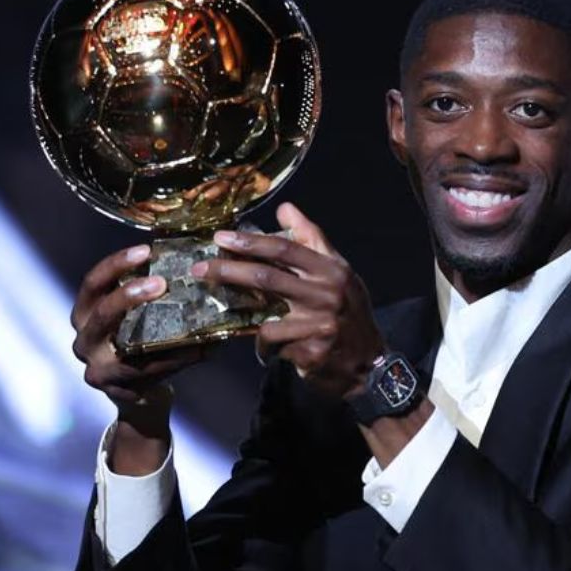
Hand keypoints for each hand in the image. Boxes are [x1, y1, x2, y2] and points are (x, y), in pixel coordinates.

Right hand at [70, 244, 210, 472]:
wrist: (135, 394)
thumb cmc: (133, 344)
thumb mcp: (130, 317)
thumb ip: (146, 294)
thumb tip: (193, 262)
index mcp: (84, 314)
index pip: (92, 284)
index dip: (115, 265)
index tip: (145, 251)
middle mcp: (84, 340)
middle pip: (101, 313)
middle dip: (130, 295)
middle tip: (161, 282)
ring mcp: (98, 368)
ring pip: (127, 347)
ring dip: (160, 333)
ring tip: (189, 321)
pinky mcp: (119, 389)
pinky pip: (151, 370)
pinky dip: (177, 359)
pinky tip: (200, 349)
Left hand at [193, 202, 385, 400]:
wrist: (370, 361)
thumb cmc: (349, 311)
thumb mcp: (339, 272)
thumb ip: (312, 239)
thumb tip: (284, 208)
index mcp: (331, 271)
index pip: (285, 249)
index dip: (250, 242)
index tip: (221, 238)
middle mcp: (326, 295)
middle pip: (267, 278)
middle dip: (228, 271)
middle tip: (199, 269)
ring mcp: (320, 326)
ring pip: (266, 321)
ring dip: (250, 324)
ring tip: (246, 324)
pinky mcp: (312, 353)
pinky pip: (273, 347)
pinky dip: (265, 348)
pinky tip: (270, 350)